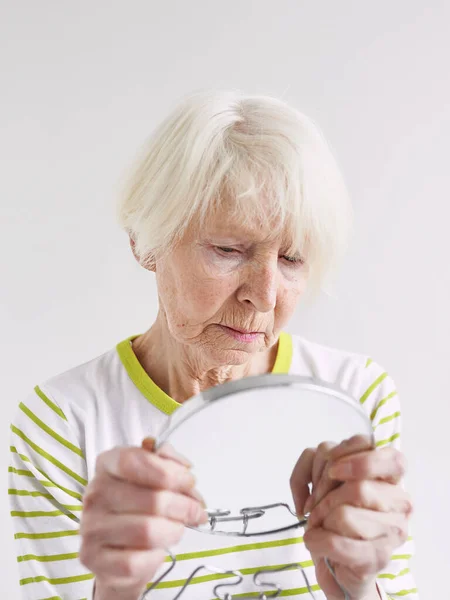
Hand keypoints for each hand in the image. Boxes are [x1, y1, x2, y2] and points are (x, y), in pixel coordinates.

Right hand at [80, 438, 206, 599]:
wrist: (118, 549)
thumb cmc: (139, 507)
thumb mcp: (154, 475)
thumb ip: (168, 463)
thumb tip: (182, 467)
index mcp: (107, 465)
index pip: (131, 462)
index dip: (167, 471)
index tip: (188, 481)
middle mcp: (95, 495)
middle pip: (151, 499)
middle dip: (183, 506)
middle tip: (196, 510)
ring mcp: (91, 528)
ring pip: (147, 531)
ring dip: (173, 531)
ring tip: (177, 528)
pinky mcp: (95, 560)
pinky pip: (136, 561)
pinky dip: (156, 557)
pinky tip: (157, 550)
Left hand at [290, 436, 412, 599]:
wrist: (339, 560)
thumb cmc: (334, 511)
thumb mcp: (323, 474)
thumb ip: (321, 458)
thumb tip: (328, 470)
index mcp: (390, 474)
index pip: (383, 453)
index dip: (353, 458)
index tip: (332, 471)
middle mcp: (399, 500)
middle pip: (357, 487)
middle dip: (323, 495)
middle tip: (314, 505)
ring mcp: (393, 531)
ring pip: (345, 514)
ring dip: (319, 518)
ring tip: (317, 523)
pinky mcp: (378, 557)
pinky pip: (338, 543)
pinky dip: (316, 540)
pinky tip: (313, 540)